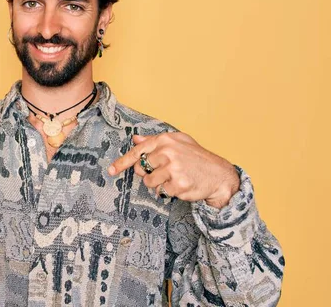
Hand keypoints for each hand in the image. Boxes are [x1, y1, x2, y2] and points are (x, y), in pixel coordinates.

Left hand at [107, 132, 238, 207]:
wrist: (219, 175)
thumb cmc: (197, 158)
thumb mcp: (179, 142)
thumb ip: (155, 141)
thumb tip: (135, 138)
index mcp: (166, 140)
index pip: (138, 151)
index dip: (122, 162)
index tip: (111, 170)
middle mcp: (168, 152)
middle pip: (141, 169)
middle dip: (149, 173)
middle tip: (165, 172)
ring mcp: (173, 169)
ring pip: (150, 182)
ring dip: (159, 184)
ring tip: (175, 178)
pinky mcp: (178, 184)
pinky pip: (162, 192)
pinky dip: (169, 191)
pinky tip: (182, 185)